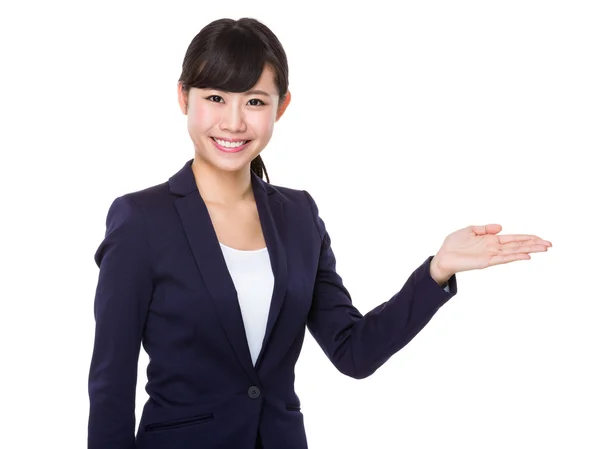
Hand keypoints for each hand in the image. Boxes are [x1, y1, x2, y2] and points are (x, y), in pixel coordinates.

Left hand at [430, 224, 551, 283]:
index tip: (541, 237)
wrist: (443, 256)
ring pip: (515, 251)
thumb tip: (501, 227)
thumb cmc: (454, 244)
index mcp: (491, 240)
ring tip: (544, 248)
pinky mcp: (486, 262)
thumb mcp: (470, 230)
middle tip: (550, 244)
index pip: (513, 238)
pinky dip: (515, 257)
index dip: (527, 237)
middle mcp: (494, 248)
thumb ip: (486, 228)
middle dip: (534, 244)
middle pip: (518, 245)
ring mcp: (491, 255)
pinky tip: (527, 255)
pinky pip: (504, 258)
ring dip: (530, 249)